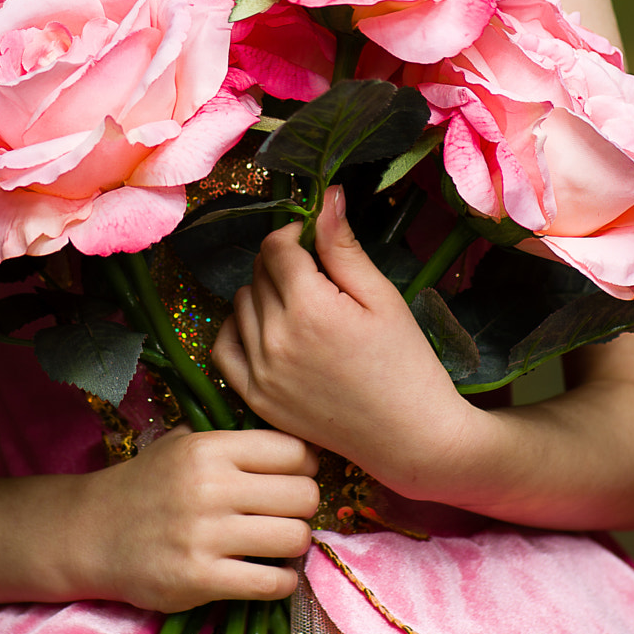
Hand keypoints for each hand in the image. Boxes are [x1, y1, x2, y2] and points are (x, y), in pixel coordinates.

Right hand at [72, 423, 319, 612]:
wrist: (91, 533)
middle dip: (302, 507)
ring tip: (276, 544)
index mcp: (209, 448)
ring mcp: (205, 537)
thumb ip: (233, 441)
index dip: (303, 466)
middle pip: (303, 495)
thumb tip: (299, 443)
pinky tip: (267, 574)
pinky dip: (281, 581)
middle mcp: (209, 488)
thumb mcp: (182, 444)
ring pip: (295, 538)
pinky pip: (273, 583)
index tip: (292, 478)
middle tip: (285, 514)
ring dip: (294, 545)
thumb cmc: (146, 485)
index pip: (294, 451)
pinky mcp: (200, 580)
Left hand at [211, 190, 477, 500]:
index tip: (318, 244)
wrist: (411, 436)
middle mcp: (275, 339)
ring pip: (240, 305)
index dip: (297, 235)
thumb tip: (325, 197)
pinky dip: (239, 331)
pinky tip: (267, 331)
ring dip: (264, 296)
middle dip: (283, 264)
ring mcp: (260, 373)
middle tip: (319, 279)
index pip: (276, 247)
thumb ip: (343, 248)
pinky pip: (223, 348)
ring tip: (302, 308)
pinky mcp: (255, 398)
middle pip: (258, 273)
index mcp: (309, 309)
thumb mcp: (383, 297)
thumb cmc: (407, 364)